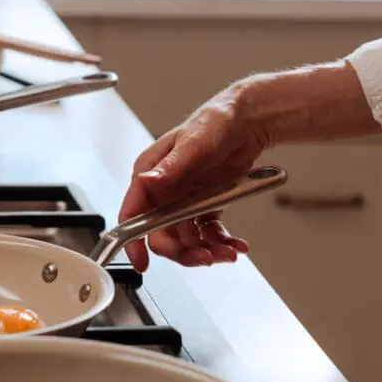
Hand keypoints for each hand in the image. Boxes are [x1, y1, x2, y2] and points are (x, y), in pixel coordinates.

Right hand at [119, 85, 269, 271]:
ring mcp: (184, 201)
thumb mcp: (193, 143)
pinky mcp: (204, 205)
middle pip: (162, 235)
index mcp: (150, 176)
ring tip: (227, 252)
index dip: (134, 241)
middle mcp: (164, 192)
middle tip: (205, 257)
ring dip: (206, 251)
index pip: (133, 215)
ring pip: (186, 240)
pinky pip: (207, 233)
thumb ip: (170, 166)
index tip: (142, 261)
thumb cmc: (216, 121)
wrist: (249, 119)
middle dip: (183, 252)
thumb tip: (148, 181)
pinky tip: (235, 244)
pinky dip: (221, 242)